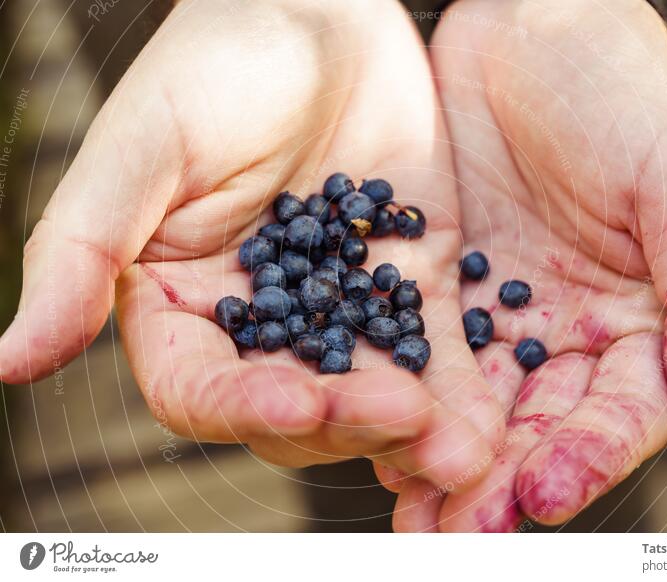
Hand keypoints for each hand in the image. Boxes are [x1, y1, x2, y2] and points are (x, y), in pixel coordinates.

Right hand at [0, 0, 504, 489]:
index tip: (294, 401)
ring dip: (414, 427)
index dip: (243, 406)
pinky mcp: (409, 290)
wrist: (317, 15)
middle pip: (299, 408)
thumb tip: (4, 360)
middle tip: (403, 418)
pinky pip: (434, 350)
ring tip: (461, 448)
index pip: (203, 390)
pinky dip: (459, 388)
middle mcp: (266, 327)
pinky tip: (487, 419)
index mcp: (188, 309)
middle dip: (348, 422)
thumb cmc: (213, 66)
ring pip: (372, 394)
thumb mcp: (141, 151)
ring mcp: (343, 314)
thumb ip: (81, 256)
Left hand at [387, 0, 666, 530]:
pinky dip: (399, 401)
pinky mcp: (435, 289)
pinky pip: (416, 356)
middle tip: (461, 536)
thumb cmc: (624, 98)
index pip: (618, 415)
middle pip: (538, 429)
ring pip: (473, 409)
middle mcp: (564, 335)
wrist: (532, 30)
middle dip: (502, 483)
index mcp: (637, 324)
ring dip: (444, 465)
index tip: (544, 492)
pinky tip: (371, 440)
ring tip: (412, 517)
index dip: (588, 457)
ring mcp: (496, 318)